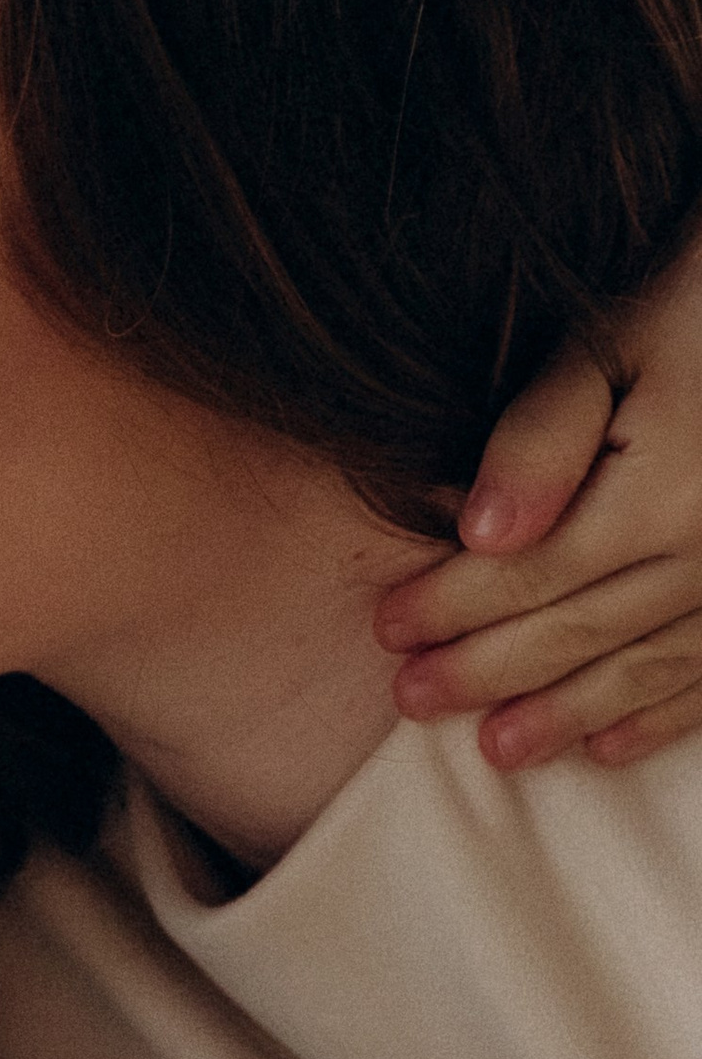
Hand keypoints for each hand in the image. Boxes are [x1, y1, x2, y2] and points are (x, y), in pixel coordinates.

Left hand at [377, 248, 701, 771]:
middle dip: (489, 672)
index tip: (387, 629)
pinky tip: (610, 748)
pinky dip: (662, 718)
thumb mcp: (608, 343)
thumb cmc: (689, 307)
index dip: (452, 605)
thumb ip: (540, 437)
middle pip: (580, 631)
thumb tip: (479, 535)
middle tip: (414, 701)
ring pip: (645, 669)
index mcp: (663, 494)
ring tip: (498, 751)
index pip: (531, 572)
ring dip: (567, 715)